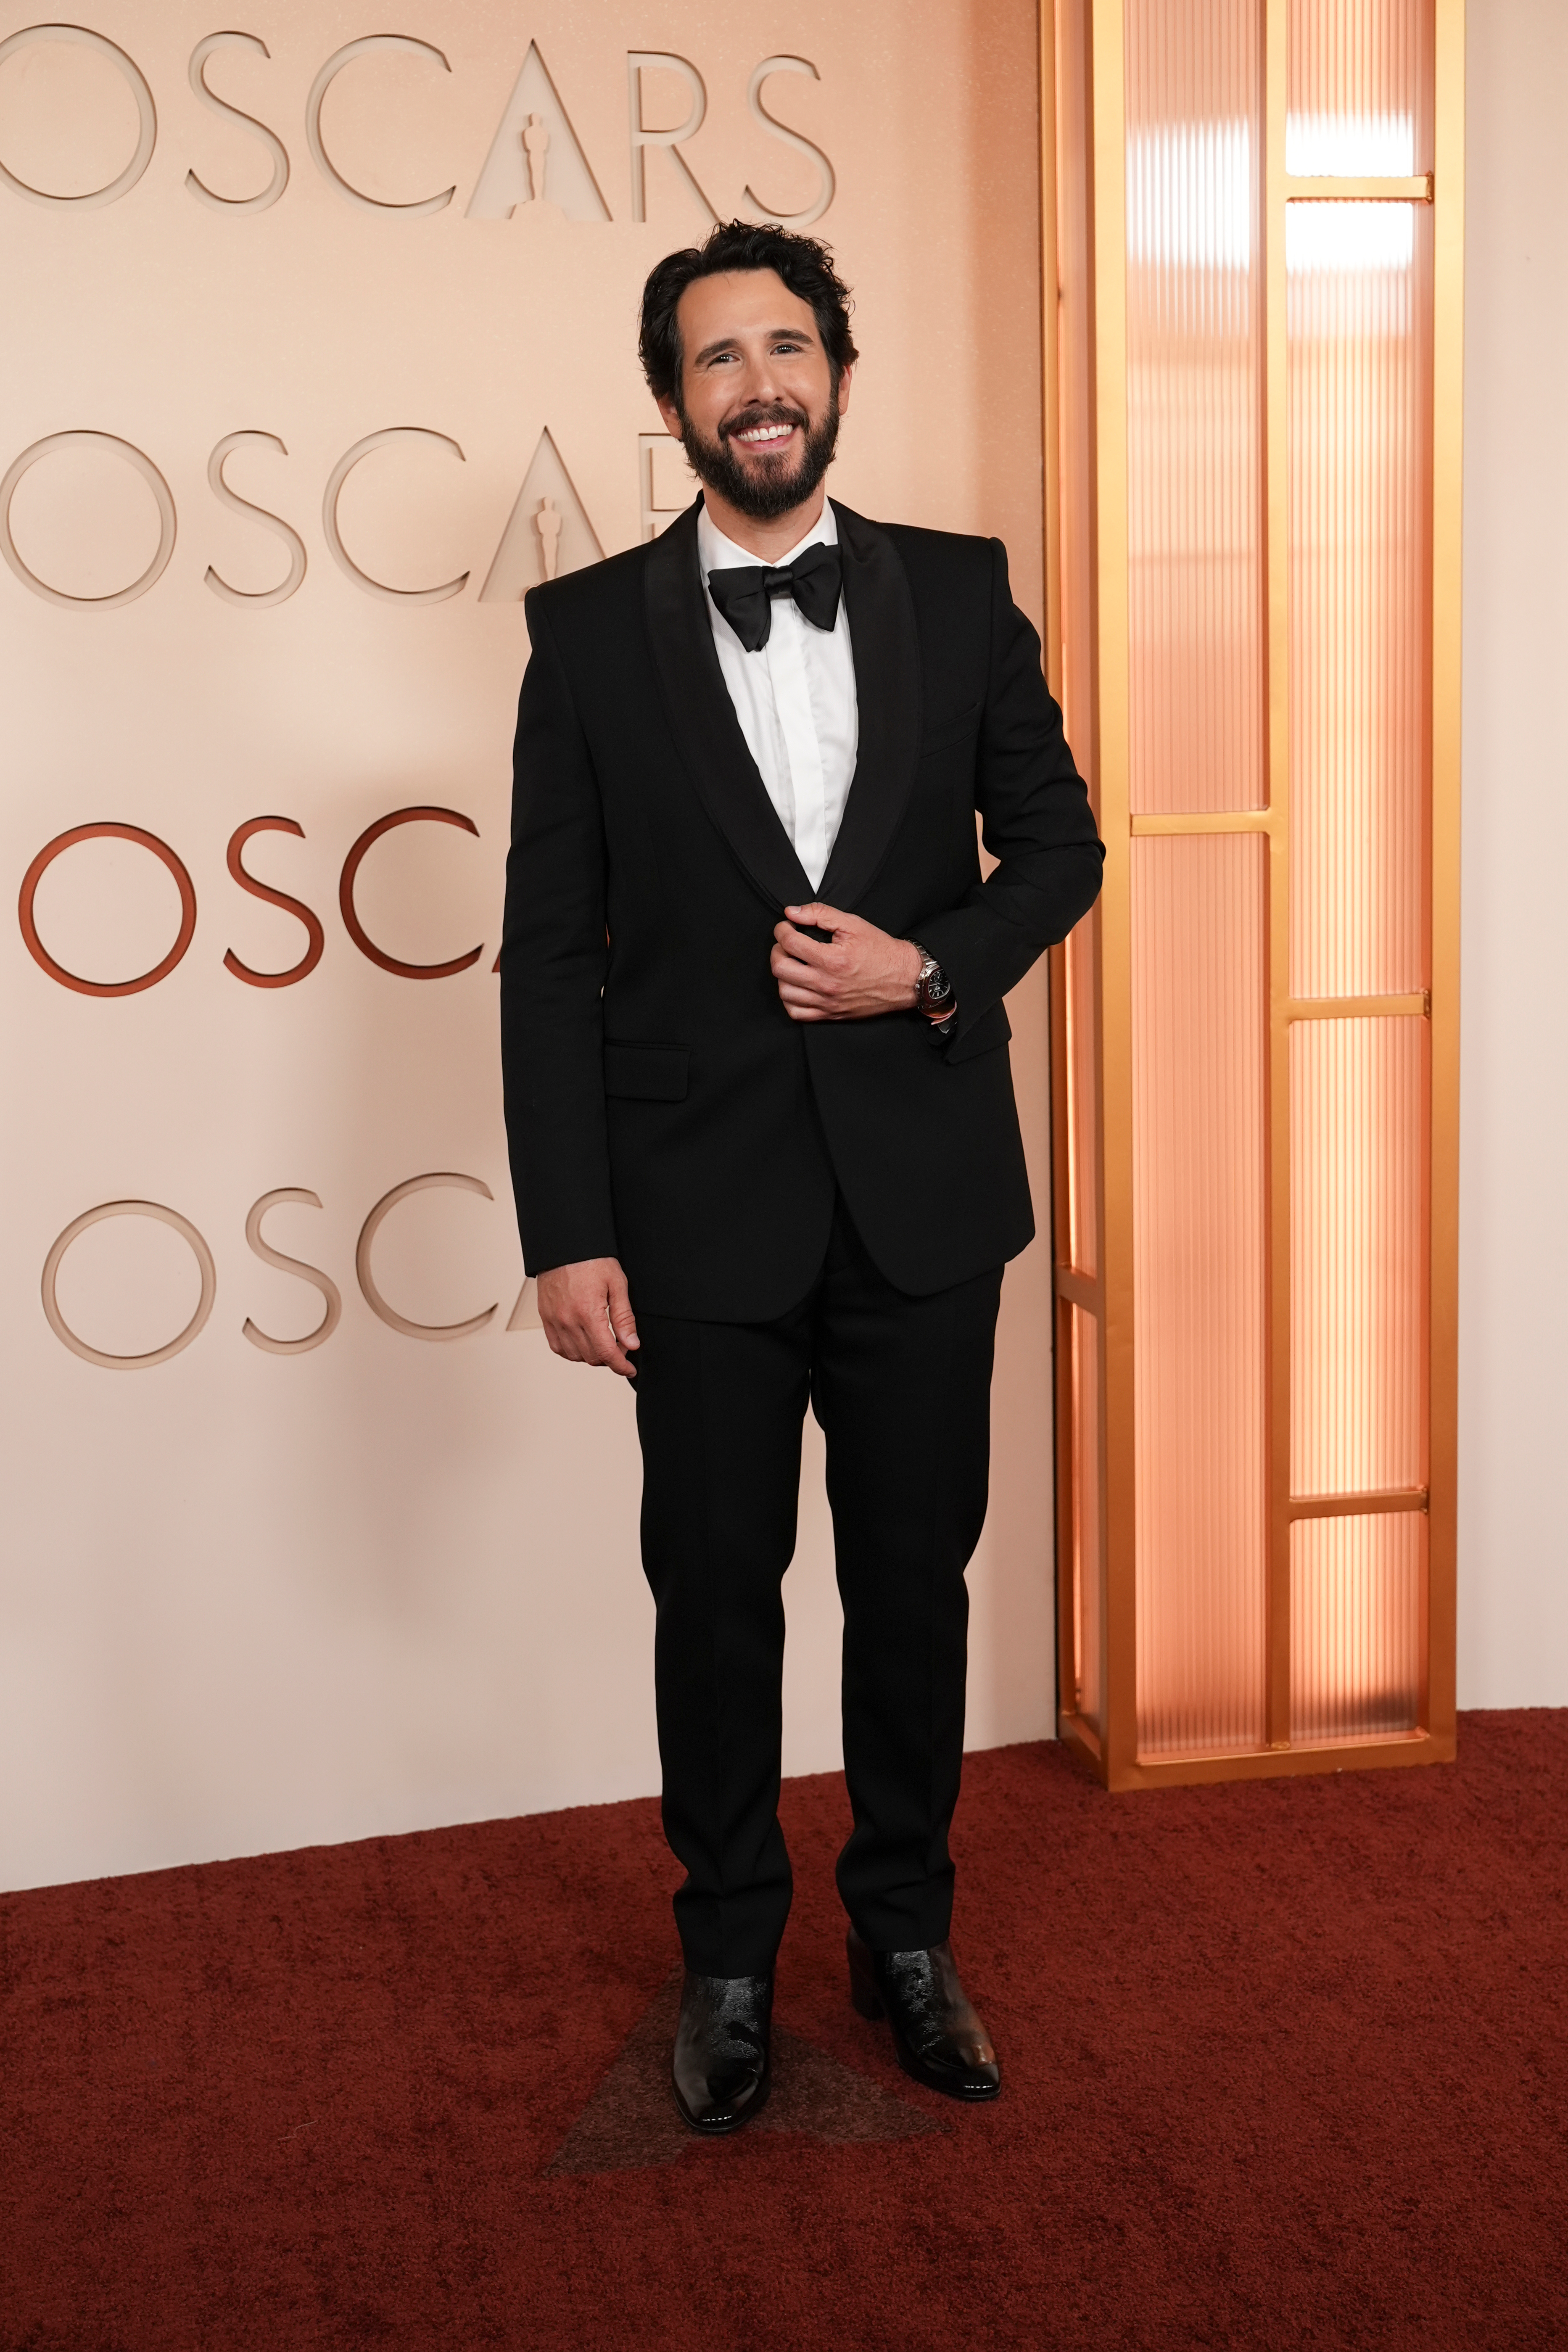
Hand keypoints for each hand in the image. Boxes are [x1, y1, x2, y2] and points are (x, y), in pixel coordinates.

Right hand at [536, 1257, 639, 1376]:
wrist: (564, 1246)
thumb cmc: (591, 1260)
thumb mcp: (617, 1284)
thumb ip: (624, 1317)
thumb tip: (631, 1344)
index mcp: (588, 1312)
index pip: (606, 1353)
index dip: (621, 1366)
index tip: (629, 1369)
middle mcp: (568, 1320)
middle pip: (591, 1357)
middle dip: (610, 1358)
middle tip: (621, 1346)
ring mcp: (554, 1320)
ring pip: (575, 1356)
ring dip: (592, 1356)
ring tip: (603, 1342)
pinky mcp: (545, 1318)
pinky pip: (558, 1347)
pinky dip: (572, 1351)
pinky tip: (583, 1342)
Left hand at [771, 903, 922, 1022]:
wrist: (904, 978)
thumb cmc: (881, 952)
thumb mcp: (853, 924)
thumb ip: (821, 914)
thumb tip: (793, 912)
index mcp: (832, 959)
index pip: (790, 943)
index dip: (782, 929)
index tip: (786, 926)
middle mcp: (827, 984)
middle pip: (780, 968)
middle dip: (777, 950)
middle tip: (786, 943)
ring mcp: (827, 1002)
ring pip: (784, 991)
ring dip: (782, 974)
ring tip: (791, 963)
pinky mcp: (830, 1014)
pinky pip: (796, 1013)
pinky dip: (789, 999)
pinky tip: (796, 985)